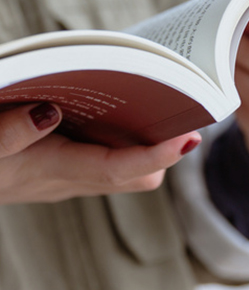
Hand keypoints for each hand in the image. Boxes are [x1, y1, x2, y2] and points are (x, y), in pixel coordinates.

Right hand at [0, 103, 200, 203]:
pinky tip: (118, 114)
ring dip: (146, 148)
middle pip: (135, 176)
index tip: (189, 138)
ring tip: (160, 110)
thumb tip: (50, 113)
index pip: (119, 170)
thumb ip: (9, 132)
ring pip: (124, 172)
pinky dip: (122, 143)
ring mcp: (65, 177)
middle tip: (182, 115)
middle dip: (163, 153)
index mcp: (52, 170)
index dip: (158, 156)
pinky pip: (105, 161)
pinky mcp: (59, 169)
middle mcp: (67, 180)